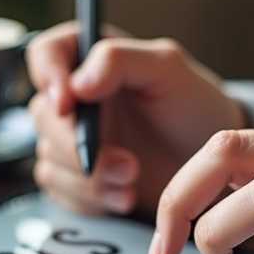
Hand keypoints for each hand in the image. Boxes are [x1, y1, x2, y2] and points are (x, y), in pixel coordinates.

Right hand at [26, 21, 243, 215]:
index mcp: (90, 59)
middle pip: (43, 115)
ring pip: (49, 158)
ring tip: (131, 181)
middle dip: (78, 145)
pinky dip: (88, 199)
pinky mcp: (75, 177)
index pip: (45, 54)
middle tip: (124, 162)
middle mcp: (75, 99)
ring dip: (88, 179)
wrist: (211, 164)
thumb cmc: (195, 108)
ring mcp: (72, 140)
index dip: (47, 77)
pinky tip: (122, 197)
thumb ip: (119, 60)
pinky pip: (58, 190)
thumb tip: (77, 82)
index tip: (66, 104)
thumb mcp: (167, 69)